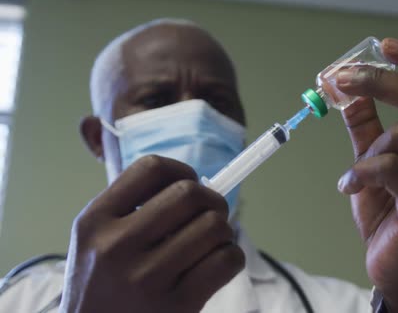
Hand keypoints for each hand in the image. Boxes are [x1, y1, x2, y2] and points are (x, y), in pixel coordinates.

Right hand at [60, 155, 243, 312]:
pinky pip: (226, 261)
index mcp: (94, 220)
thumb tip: (196, 184)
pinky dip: (232, 257)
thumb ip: (132, 207)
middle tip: (210, 214)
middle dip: (212, 200)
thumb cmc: (102, 283)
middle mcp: (116, 246)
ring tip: (211, 243)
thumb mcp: (95, 238)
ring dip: (223, 231)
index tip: (190, 183)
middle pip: (190, 194)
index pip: (151, 169)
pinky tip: (217, 264)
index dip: (181, 170)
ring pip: (214, 226)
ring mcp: (146, 279)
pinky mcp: (176, 307)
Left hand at [336, 39, 397, 311]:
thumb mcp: (372, 159)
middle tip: (342, 79)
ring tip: (358, 175)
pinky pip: (391, 168)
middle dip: (381, 81)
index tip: (384, 44)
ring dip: (368, 151)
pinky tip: (349, 186)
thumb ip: (365, 124)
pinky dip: (360, 173)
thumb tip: (345, 87)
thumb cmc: (389, 211)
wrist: (397, 265)